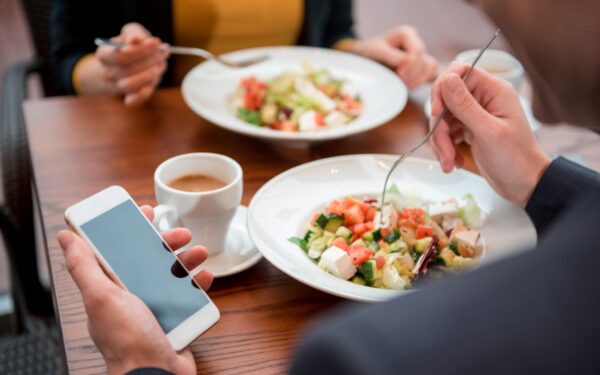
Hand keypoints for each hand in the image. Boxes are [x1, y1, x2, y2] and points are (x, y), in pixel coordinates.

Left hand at [57, 205, 211, 374]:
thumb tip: (66, 238)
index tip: (145, 213)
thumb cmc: (127, 342)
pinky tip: (205, 277)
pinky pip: (190, 295)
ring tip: (199, 253)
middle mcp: (132, 296)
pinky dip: (199, 285)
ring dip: (187, 260)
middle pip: (149, 259)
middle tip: (180, 234)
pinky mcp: (176, 318)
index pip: (118, 251)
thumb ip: (84, 267)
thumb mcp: (102, 298)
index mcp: (111, 289)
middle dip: (166, 243)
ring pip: (172, 274)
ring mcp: (155, 307)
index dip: (131, 230)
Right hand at [96, 23, 167, 106]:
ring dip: (149, 74)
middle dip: (150, 60)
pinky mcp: (128, 98)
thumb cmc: (132, 46)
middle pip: (127, 69)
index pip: (119, 55)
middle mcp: (107, 72)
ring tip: (160, 64)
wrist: (127, 65)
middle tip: (164, 51)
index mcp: (104, 54)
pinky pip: (134, 100)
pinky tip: (154, 80)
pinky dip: (145, 93)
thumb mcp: (131, 33)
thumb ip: (134, 33)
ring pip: (130, 85)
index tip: (156, 42)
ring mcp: (117, 87)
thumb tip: (136, 40)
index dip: (139, 50)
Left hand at [351, 26, 437, 88]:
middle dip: (413, 75)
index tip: (398, 75)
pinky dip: (423, 82)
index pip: (417, 51)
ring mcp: (420, 55)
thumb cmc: (368, 52)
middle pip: (425, 61)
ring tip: (405, 86)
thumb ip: (391, 55)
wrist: (364, 59)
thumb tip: (406, 62)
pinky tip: (410, 86)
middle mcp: (416, 42)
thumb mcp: (375, 51)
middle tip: (400, 83)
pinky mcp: (421, 67)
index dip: (410, 65)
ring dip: (419, 80)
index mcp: (406, 34)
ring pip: (432, 67)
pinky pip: (431, 74)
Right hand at [429, 62, 550, 206]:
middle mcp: (483, 98)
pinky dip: (445, 148)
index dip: (443, 89)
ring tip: (450, 162)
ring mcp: (474, 114)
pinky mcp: (467, 129)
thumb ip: (465, 105)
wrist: (523, 184)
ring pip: (442, 118)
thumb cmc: (514, 159)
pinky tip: (453, 162)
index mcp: (493, 91)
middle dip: (440, 125)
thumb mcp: (488, 132)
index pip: (459, 72)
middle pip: (445, 98)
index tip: (438, 112)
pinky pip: (445, 132)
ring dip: (441, 141)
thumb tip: (447, 78)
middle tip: (445, 148)